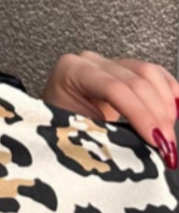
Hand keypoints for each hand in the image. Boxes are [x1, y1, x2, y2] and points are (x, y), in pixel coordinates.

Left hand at [42, 51, 178, 170]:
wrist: (46, 128)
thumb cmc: (54, 133)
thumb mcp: (76, 136)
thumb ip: (108, 137)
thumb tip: (144, 150)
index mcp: (71, 71)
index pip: (115, 88)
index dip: (141, 115)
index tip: (158, 142)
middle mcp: (90, 62)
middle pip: (136, 80)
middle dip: (157, 117)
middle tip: (168, 148)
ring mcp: (108, 65)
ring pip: (149, 73)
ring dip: (165, 106)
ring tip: (168, 135)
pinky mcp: (123, 72)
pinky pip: (154, 75)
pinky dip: (169, 93)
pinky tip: (175, 110)